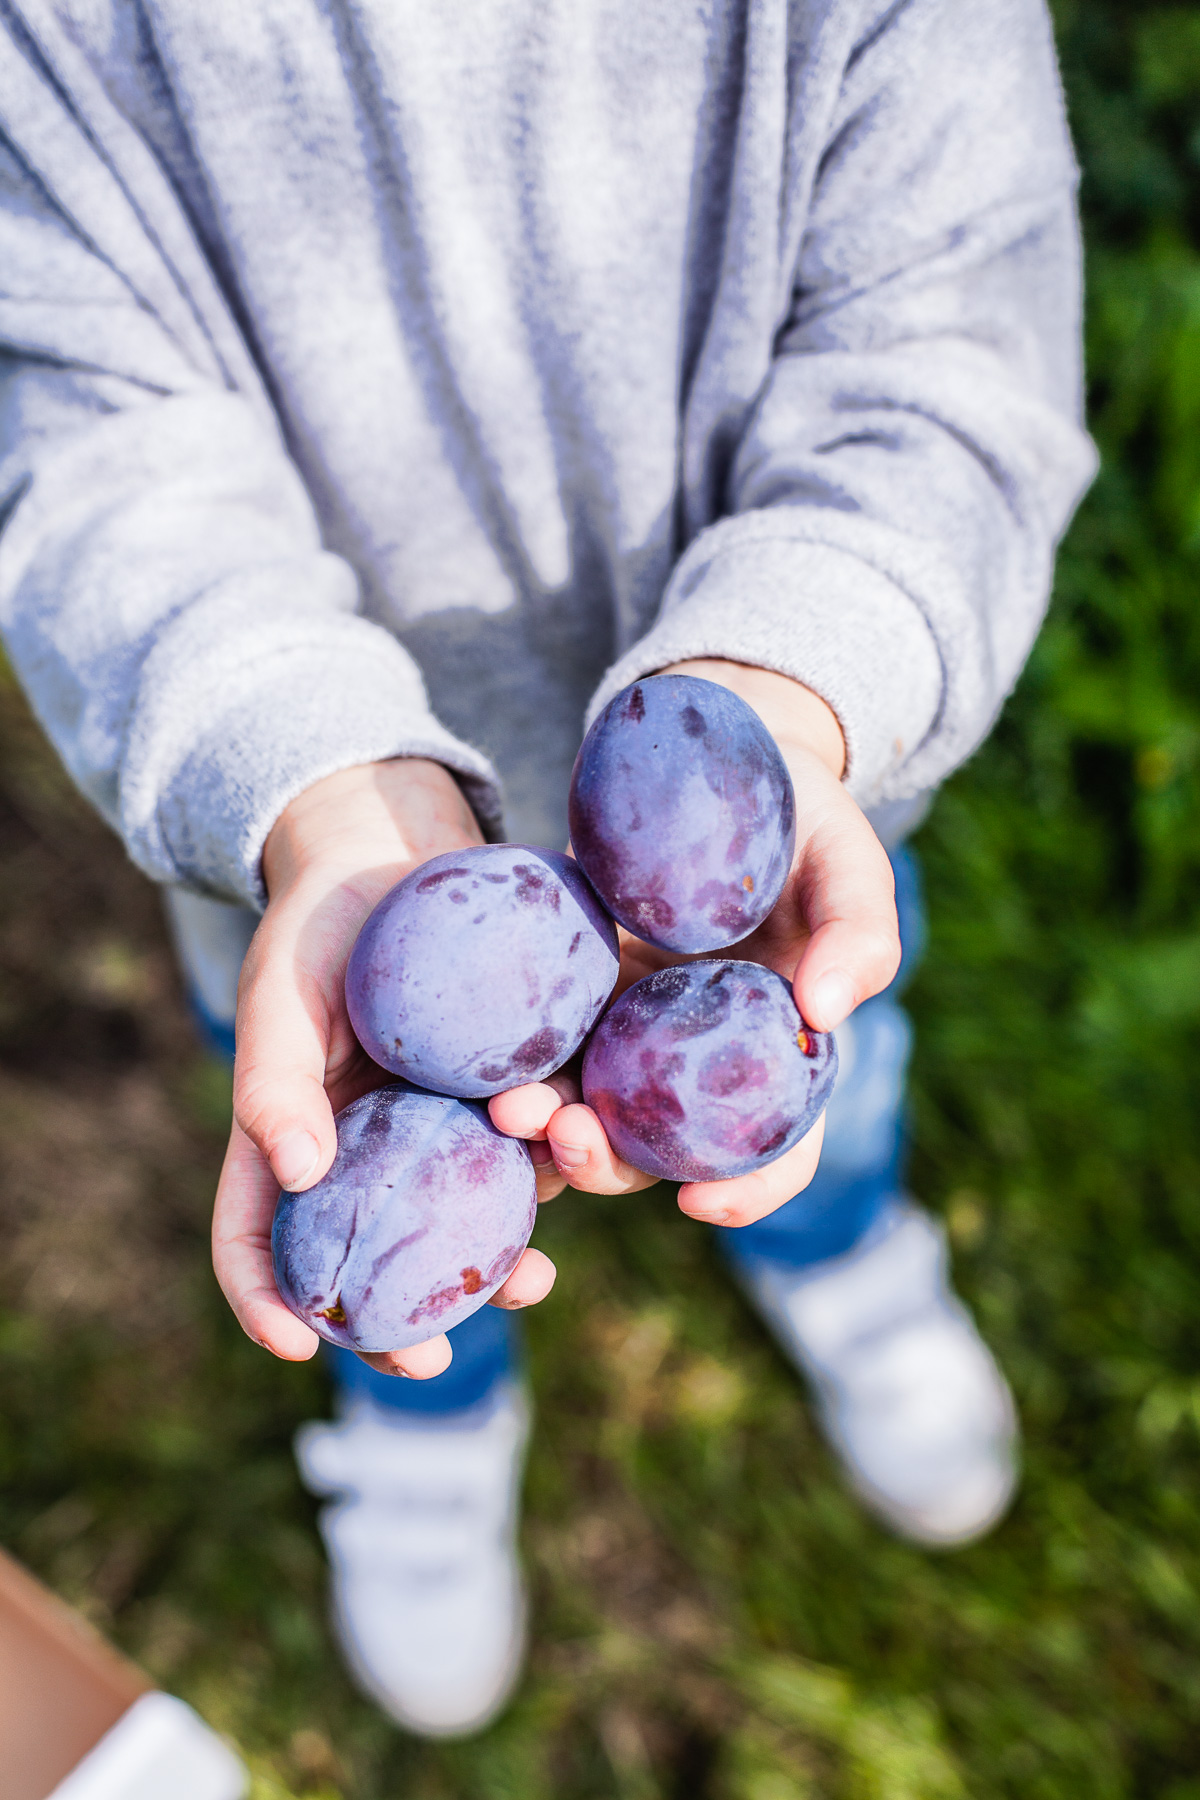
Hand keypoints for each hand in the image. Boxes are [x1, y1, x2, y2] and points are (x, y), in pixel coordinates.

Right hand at [211, 759, 556, 1378]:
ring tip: (533, 1275)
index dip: (265, 1300)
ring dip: (495, 1265)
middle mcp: (368, 1156)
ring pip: (464, 1227)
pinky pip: (531, 1155)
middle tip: (433, 1358)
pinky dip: (552, 1172)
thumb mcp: (282, 990)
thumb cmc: (320, 924)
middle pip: (372, 1265)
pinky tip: (576, 1163)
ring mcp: (441, 1135)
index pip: (258, 1239)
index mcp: (292, 1143)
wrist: (403, 856)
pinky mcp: (508, 1096)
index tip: (298, 1344)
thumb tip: (297, 1174)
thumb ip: (274, 1077)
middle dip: (400, 1326)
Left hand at [489, 661, 898, 1227]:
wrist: (720, 756)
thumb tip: (825, 1011)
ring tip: (507, 1105)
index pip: (779, 1149)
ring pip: (587, 1107)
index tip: (699, 1206)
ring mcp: (631, 1028)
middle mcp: (701, 1060)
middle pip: (661, 1149)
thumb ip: (859, 928)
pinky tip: (475, 1062)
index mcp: (778, 1051)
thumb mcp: (847, 856)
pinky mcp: (575, 989)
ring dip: (545, 1126)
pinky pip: (540, 1041)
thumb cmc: (803, 815)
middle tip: (568, 1136)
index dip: (750, 1190)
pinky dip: (510, 1063)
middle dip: (611, 1162)